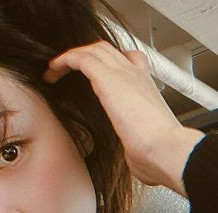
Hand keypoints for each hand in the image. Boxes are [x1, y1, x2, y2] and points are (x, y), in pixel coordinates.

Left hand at [44, 41, 203, 197]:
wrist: (165, 149)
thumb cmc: (159, 152)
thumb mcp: (145, 144)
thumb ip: (136, 145)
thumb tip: (135, 158)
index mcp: (146, 89)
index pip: (129, 61)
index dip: (110, 62)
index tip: (94, 72)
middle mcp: (136, 76)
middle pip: (107, 51)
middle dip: (85, 57)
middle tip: (66, 71)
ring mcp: (122, 74)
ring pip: (93, 50)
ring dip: (70, 58)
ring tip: (54, 71)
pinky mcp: (107, 79)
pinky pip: (81, 58)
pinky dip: (64, 60)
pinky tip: (53, 70)